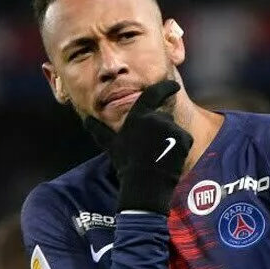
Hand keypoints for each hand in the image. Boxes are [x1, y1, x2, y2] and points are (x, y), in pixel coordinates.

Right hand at [83, 80, 192, 213]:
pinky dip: (180, 148)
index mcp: (139, 115)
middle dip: (160, 130)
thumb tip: (86, 120)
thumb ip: (99, 130)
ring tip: (158, 155)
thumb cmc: (126, 163)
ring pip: (174, 130)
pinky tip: (169, 159)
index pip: (154, 94)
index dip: (166, 88)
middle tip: (152, 148)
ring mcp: (172, 128)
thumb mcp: (111, 145)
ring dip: (169, 139)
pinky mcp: (184, 139)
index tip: (174, 86)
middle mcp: (157, 117)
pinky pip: (184, 140)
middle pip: (163, 118)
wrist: (146, 182)